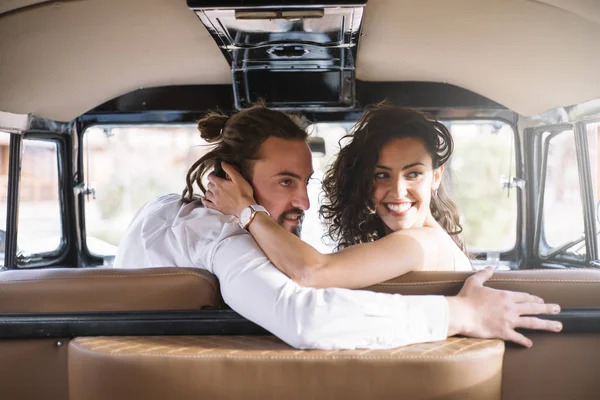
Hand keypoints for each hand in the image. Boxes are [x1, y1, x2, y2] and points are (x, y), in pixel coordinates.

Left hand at [202, 162, 255, 216]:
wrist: (245, 208)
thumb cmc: (244, 192)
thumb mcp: (239, 178)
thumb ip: (230, 170)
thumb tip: (222, 163)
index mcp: (220, 184)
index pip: (210, 177)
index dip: (212, 174)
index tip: (215, 174)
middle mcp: (215, 192)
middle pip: (209, 185)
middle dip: (212, 182)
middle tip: (216, 182)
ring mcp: (216, 200)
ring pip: (207, 194)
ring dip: (209, 191)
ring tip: (213, 190)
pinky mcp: (217, 208)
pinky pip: (207, 204)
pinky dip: (205, 201)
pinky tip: (204, 200)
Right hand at [446, 267, 561, 346]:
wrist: (461, 313)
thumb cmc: (466, 298)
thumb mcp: (474, 281)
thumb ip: (484, 274)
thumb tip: (491, 267)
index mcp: (505, 295)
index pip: (524, 296)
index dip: (533, 298)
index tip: (540, 300)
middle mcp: (510, 308)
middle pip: (533, 308)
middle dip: (547, 308)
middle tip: (558, 309)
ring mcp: (508, 321)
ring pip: (532, 323)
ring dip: (546, 324)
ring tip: (558, 326)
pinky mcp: (503, 332)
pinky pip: (517, 338)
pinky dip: (524, 341)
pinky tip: (530, 344)